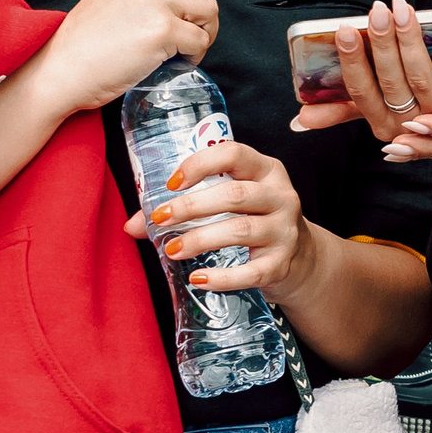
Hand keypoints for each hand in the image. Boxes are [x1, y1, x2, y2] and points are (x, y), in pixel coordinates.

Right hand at [29, 0, 218, 115]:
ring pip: (209, 11)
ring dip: (203, 34)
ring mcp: (154, 0)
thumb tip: (186, 4)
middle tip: (184, 43)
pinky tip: (174, 62)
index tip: (175, 25)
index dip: (186, 7)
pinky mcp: (162, 29)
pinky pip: (200, 41)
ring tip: (183, 51)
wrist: (60, 71)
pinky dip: (195, 55)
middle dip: (199, 20)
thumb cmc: (86, 44)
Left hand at [126, 139, 318, 298]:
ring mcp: (285, 231)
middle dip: (192, 206)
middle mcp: (280, 196)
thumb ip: (185, 207)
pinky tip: (198, 278)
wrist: (299, 257)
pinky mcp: (282, 264)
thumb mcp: (230, 203)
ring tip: (172, 249)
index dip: (200, 165)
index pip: (234, 154)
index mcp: (265, 170)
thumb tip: (131, 225)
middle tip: (160, 219)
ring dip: (200, 239)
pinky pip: (251, 272)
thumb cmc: (254, 220)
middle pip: (234, 194)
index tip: (170, 183)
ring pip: (241, 230)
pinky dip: (222, 277)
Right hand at [294, 0, 431, 141]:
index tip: (345, 31)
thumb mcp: (386, 113)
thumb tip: (298, 121)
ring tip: (403, 9)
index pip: (362, 95)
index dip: (352, 63)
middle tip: (377, 10)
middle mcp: (417, 128)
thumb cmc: (429, 110)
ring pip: (424, 77)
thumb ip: (346, 110)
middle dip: (383, 45)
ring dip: (411, 40)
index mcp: (387, 126)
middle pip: (393, 84)